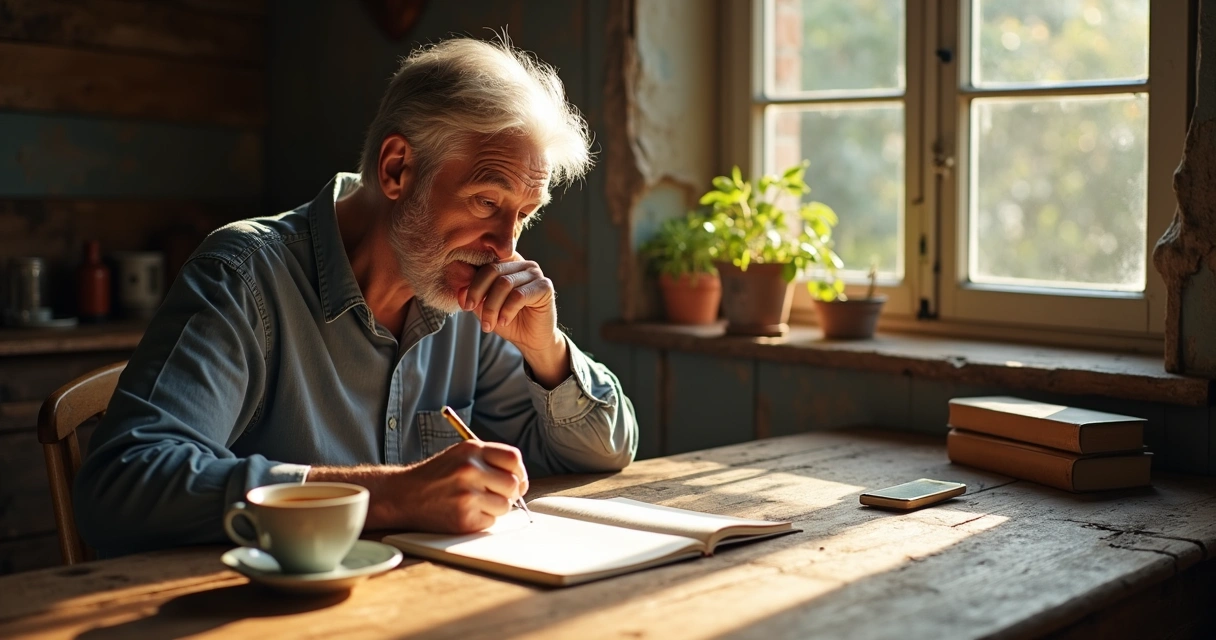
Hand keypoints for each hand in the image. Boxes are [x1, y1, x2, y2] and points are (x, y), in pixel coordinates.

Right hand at [391, 440, 528, 532]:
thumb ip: (488, 460)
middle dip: (509, 493)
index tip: (516, 480)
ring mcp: (467, 495)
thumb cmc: (435, 476)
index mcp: (471, 450)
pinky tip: (464, 512)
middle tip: (496, 496)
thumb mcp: (459, 455)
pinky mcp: (463, 518)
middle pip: (513, 485)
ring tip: (475, 503)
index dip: (519, 472)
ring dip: (495, 508)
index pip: (513, 459)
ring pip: (504, 506)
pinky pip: (490, 522)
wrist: (403, 495)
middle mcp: (470, 470)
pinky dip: (481, 520)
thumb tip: (520, 479)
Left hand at [459, 252, 559, 353]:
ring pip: (505, 283)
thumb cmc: (509, 322)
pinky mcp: (545, 287)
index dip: (471, 283)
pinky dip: (507, 310)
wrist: (532, 341)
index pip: (484, 264)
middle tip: (471, 310)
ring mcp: (535, 273)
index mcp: (507, 264)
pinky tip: (505, 321)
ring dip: (492, 307)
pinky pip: (519, 295)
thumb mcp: (484, 309)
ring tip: (490, 324)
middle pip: (493, 270)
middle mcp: (522, 264)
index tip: (465, 303)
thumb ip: (473, 296)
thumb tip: (460, 288)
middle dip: (478, 292)